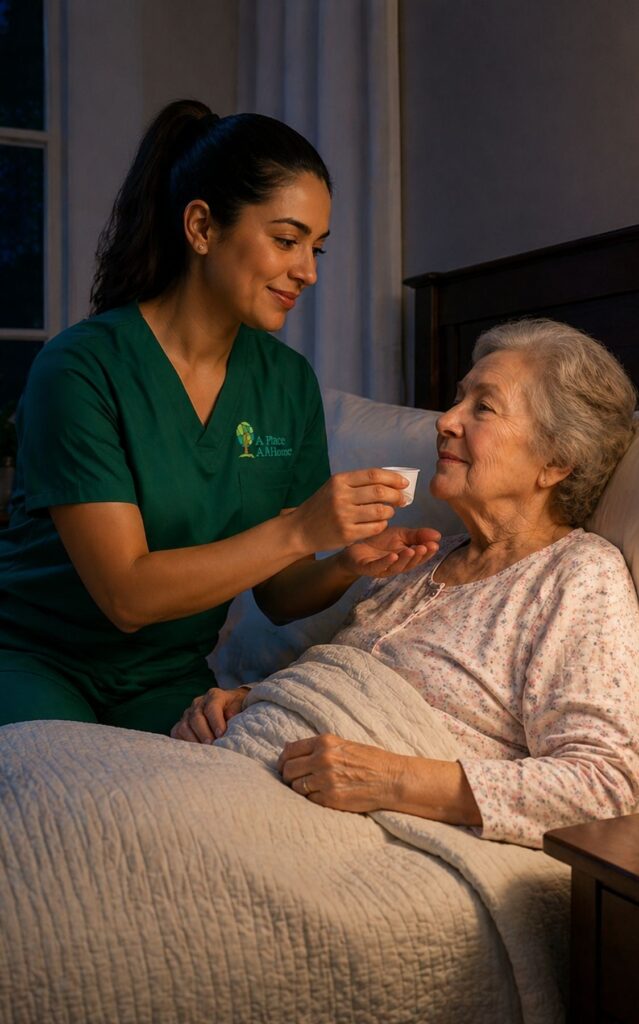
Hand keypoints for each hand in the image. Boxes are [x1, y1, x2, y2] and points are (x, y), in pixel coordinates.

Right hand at [170, 686, 249, 743]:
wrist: (229, 705)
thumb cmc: (235, 708)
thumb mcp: (240, 705)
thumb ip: (236, 710)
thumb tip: (230, 716)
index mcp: (214, 696)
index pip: (212, 707)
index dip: (216, 721)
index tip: (221, 734)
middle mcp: (199, 702)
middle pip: (196, 717)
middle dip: (204, 733)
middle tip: (212, 744)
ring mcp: (188, 713)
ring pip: (185, 726)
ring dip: (193, 739)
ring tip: (204, 750)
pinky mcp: (182, 723)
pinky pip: (177, 732)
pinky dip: (183, 741)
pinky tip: (193, 750)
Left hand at [276, 734, 400, 811]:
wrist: (390, 778)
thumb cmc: (369, 760)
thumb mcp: (342, 744)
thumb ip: (316, 747)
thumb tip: (286, 748)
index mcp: (324, 742)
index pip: (289, 751)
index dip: (283, 760)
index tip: (284, 767)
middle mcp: (322, 759)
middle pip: (288, 770)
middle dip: (287, 776)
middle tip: (293, 780)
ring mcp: (326, 779)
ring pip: (295, 787)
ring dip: (298, 789)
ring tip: (309, 788)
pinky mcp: (330, 798)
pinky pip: (309, 800)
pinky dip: (312, 799)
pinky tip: (322, 795)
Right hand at [289, 469, 410, 554]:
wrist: (300, 530)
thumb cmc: (321, 507)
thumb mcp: (333, 487)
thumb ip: (357, 483)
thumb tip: (390, 480)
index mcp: (339, 480)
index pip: (373, 474)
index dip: (393, 478)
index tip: (404, 483)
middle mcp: (341, 496)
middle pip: (380, 492)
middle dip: (397, 495)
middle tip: (403, 499)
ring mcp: (344, 515)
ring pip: (380, 511)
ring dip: (390, 511)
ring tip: (389, 512)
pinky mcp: (346, 533)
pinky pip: (375, 527)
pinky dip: (382, 524)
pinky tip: (380, 523)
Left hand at [337, 525, 439, 578]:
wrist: (354, 545)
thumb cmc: (379, 542)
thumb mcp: (401, 535)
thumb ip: (418, 535)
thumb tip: (438, 535)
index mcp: (406, 558)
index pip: (420, 557)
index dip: (428, 552)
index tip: (435, 544)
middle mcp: (396, 566)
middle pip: (410, 564)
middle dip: (419, 556)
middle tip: (426, 547)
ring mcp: (382, 568)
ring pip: (396, 567)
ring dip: (405, 560)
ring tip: (411, 550)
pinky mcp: (368, 568)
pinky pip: (378, 567)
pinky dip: (386, 562)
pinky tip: (393, 556)